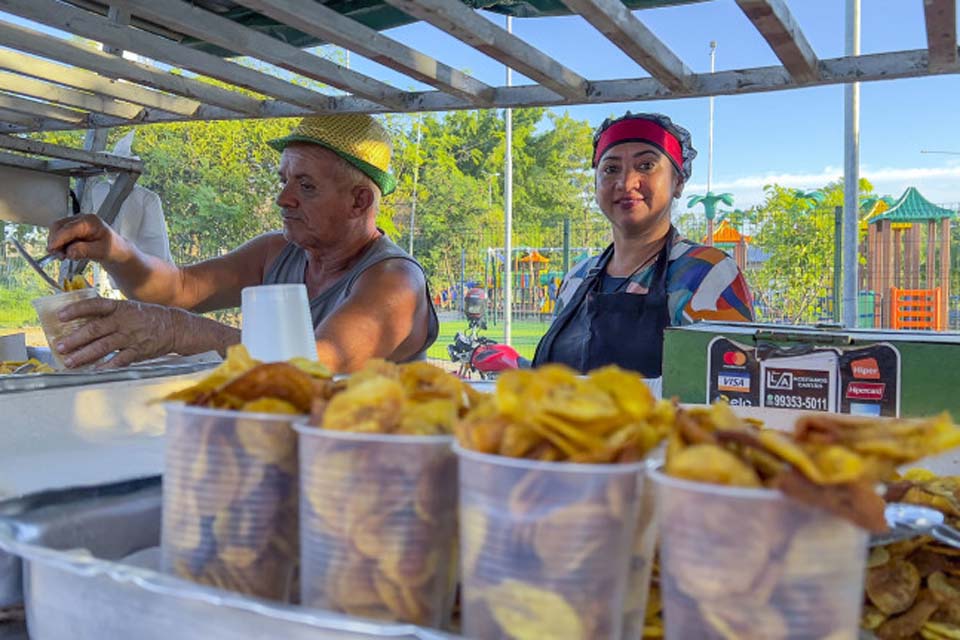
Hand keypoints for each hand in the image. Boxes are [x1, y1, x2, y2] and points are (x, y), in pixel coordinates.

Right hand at [46, 214, 126, 263]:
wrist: (116, 250)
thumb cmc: (113, 248)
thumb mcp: (102, 251)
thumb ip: (86, 250)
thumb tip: (69, 251)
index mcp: (90, 221)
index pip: (68, 228)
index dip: (58, 239)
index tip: (52, 250)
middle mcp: (80, 219)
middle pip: (58, 226)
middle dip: (55, 241)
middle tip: (60, 256)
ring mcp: (74, 223)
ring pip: (56, 231)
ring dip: (56, 244)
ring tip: (65, 256)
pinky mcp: (71, 230)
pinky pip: (58, 235)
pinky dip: (59, 245)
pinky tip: (67, 253)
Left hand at [53, 297, 176, 368]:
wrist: (175, 327)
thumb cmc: (148, 317)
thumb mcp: (129, 308)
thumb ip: (109, 314)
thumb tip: (82, 322)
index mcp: (120, 307)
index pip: (95, 305)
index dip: (77, 310)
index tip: (60, 316)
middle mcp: (124, 321)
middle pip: (95, 329)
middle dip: (75, 339)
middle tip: (60, 346)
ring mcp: (131, 337)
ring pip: (104, 346)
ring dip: (85, 354)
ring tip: (71, 361)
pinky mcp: (138, 351)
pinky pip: (120, 359)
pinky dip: (107, 365)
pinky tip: (95, 370)